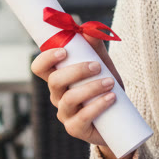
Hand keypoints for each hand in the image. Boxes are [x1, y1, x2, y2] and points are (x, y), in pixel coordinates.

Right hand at [30, 33, 127, 158]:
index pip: (40, 68)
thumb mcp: (103, 66)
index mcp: (58, 78)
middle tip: (96, 66)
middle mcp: (57, 96)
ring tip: (110, 82)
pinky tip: (111, 98)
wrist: (119, 118)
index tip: (64, 51)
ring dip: (91, 88)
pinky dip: (97, 106)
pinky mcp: (76, 128)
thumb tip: (90, 30)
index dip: (46, 58)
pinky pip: (82, 118)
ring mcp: (65, 114)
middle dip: (76, 71)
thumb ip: (96, 48)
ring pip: (69, 99)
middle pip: (54, 81)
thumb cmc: (106, 88)